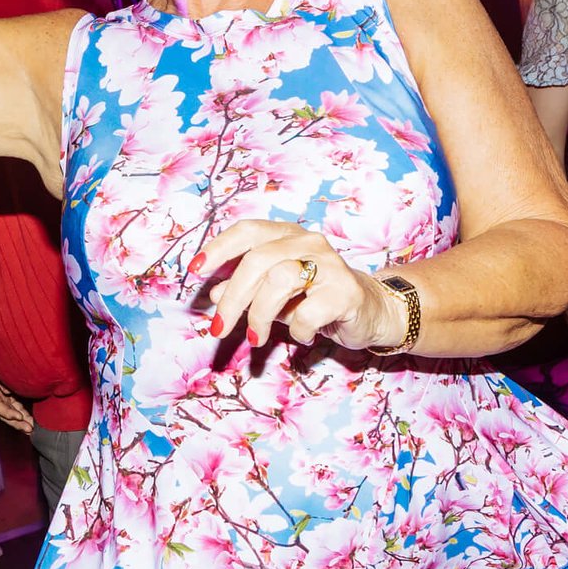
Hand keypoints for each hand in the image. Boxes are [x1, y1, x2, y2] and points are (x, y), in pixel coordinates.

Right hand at [0, 357, 35, 436]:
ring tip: (31, 429)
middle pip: (3, 412)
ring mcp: (0, 395)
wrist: (2, 345)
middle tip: (28, 429)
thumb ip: (4, 378)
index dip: (7, 413)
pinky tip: (31, 420)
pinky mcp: (8, 395)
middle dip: (16, 422)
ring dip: (21, 421)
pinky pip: (16, 407)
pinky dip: (23, 414)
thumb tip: (9, 392)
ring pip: (10, 412)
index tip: (19, 417)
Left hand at [195, 220, 400, 351]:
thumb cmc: (317, 299)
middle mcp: (308, 242)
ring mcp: (330, 264)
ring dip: (259, 317)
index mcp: (287, 235)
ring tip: (257, 338)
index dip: (218, 248)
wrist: (372, 312)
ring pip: (278, 282)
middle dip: (232, 299)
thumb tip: (212, 294)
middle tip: (218, 329)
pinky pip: (306, 313)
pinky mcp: (346, 292)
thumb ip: (246, 291)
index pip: (247, 230)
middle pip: (257, 261)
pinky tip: (304, 334)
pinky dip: (297, 330)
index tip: (195, 271)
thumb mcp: (275, 296)